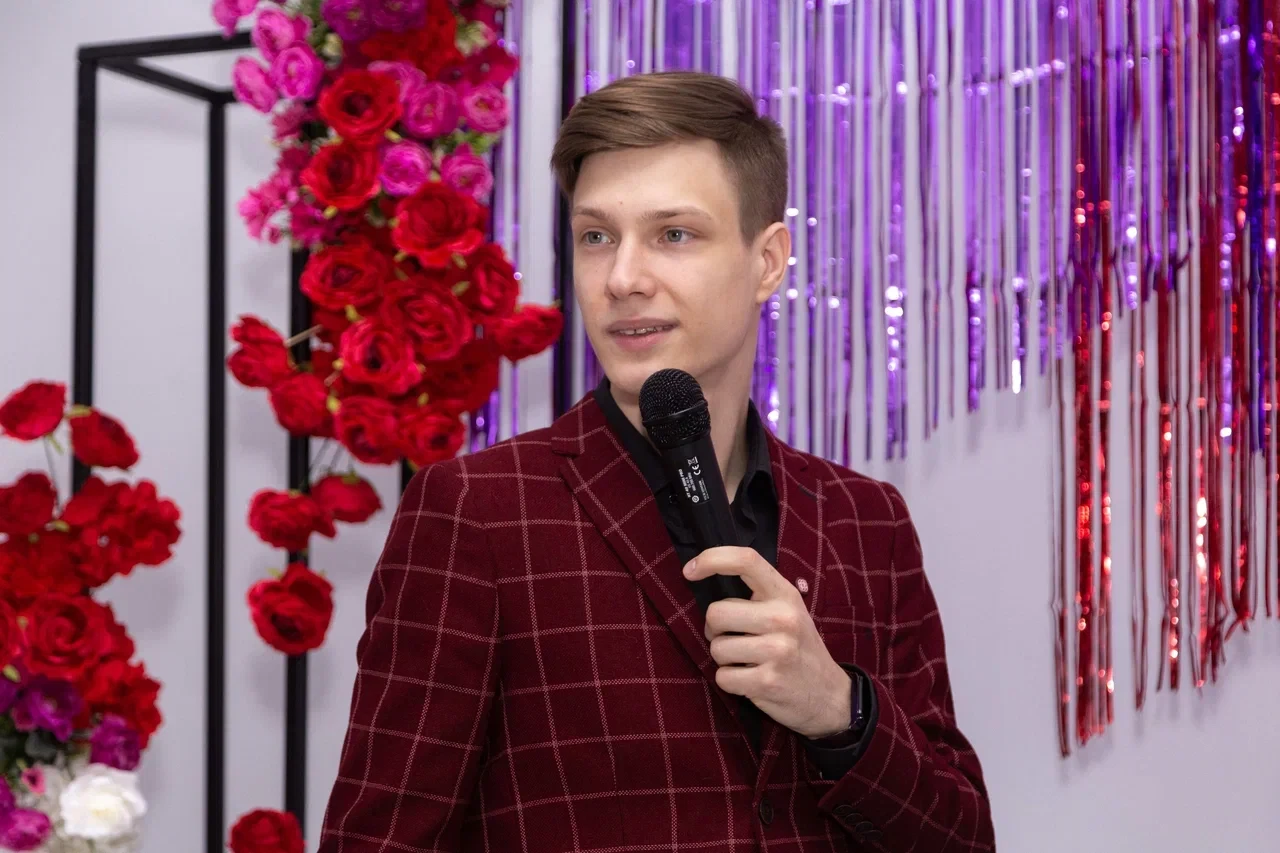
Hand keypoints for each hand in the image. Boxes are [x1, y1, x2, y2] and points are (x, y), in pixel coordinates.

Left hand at [684, 547, 851, 739]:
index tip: (690, 571)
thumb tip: (704, 576)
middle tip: (733, 637)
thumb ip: (757, 594)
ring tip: (747, 661)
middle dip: (715, 630)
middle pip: (716, 613)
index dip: (712, 559)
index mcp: (784, 594)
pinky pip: (722, 677)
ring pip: (716, 648)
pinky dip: (729, 682)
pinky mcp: (767, 681)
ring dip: (724, 658)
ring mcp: (776, 650)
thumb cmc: (798, 647)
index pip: (746, 560)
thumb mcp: (788, 610)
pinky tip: (750, 680)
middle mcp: (782, 618)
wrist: (829, 695)